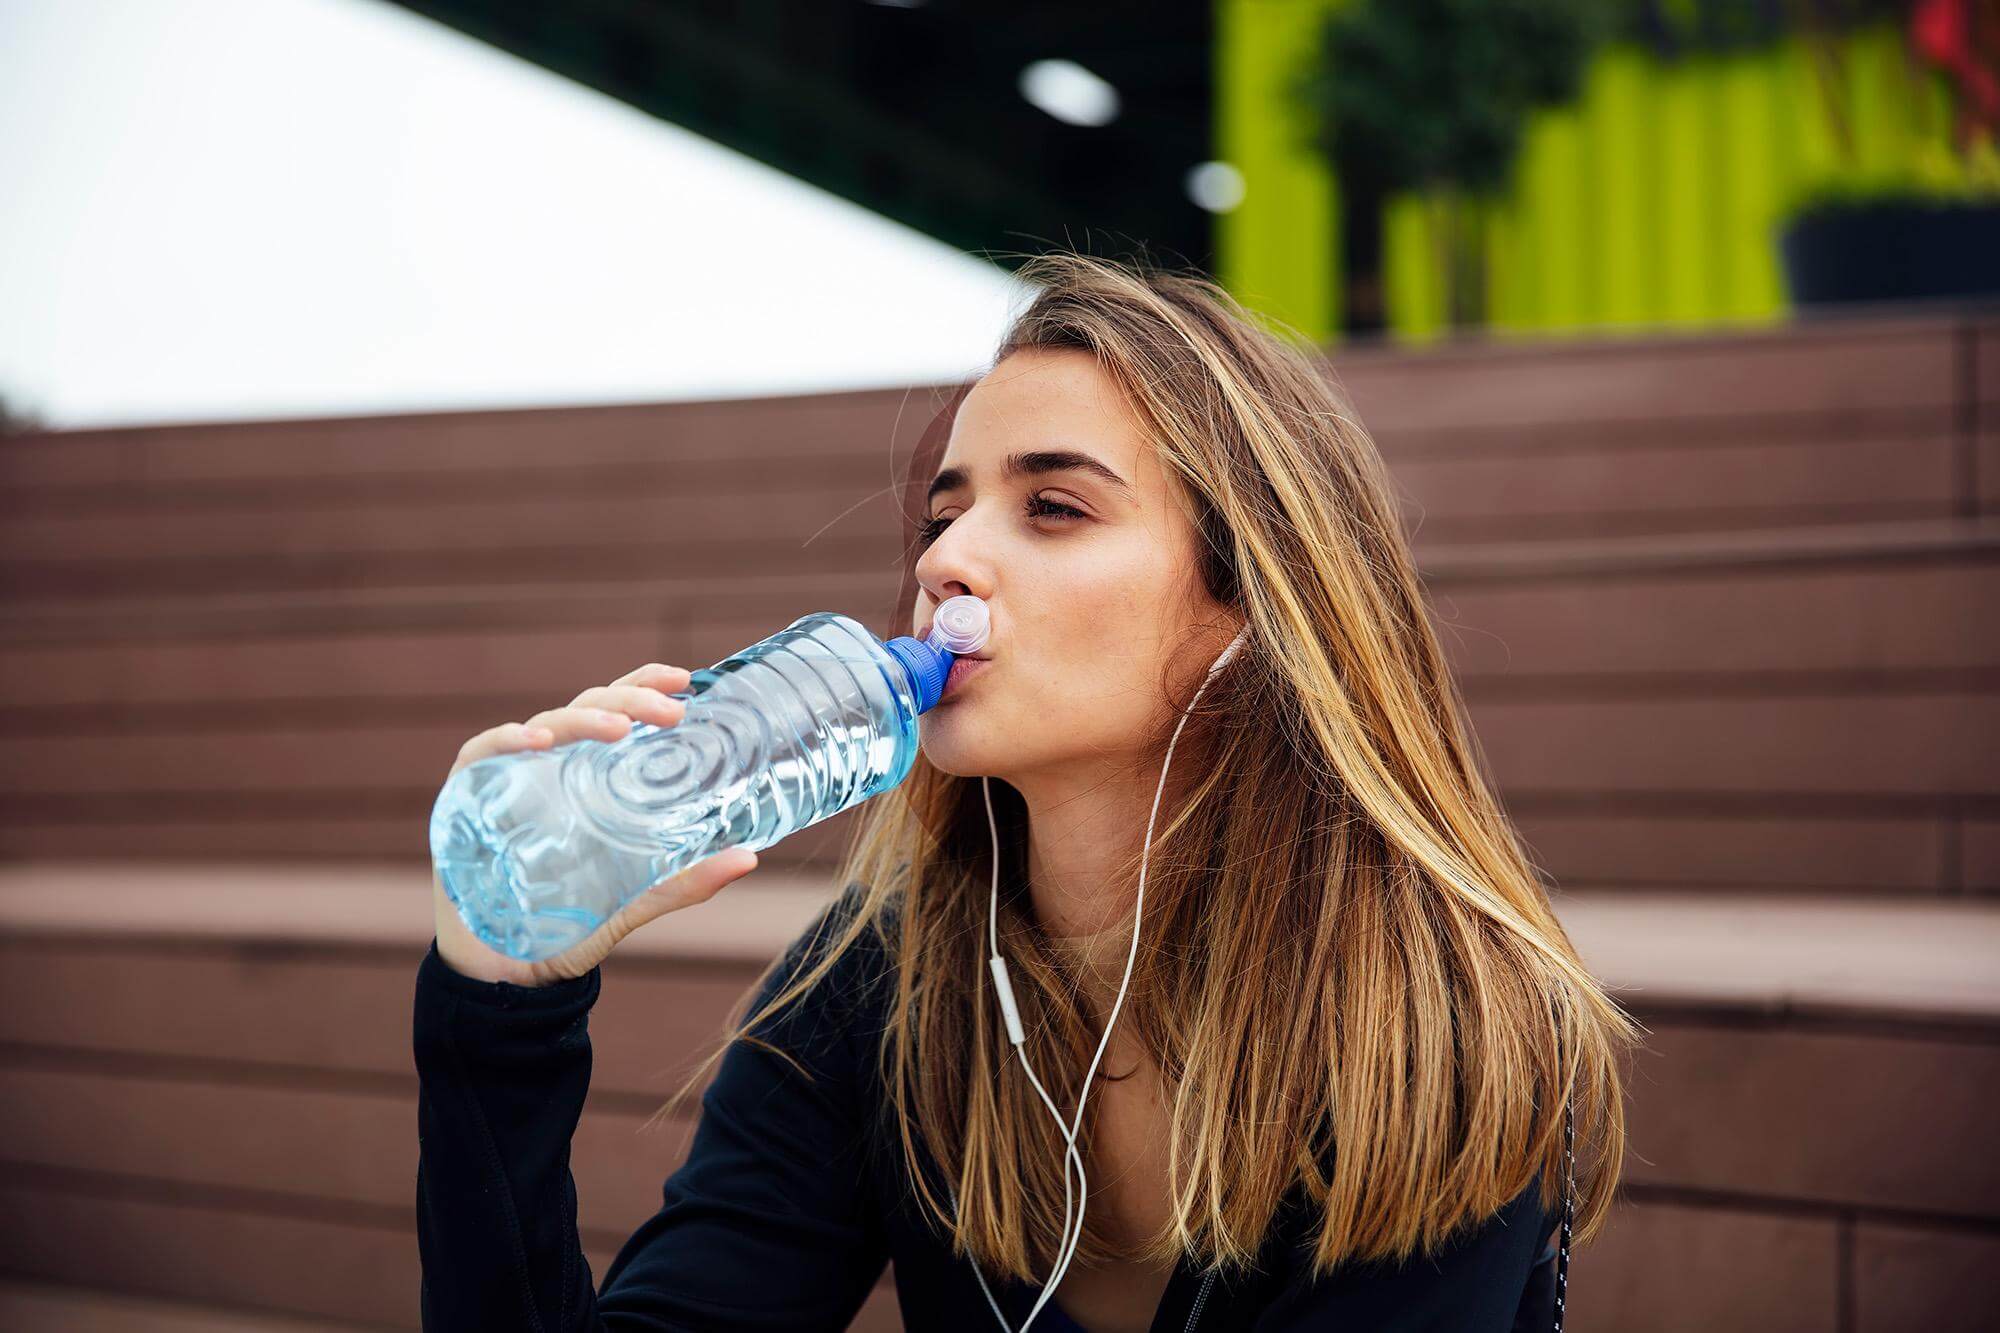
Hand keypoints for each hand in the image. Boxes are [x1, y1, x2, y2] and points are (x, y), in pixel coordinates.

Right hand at [431, 661, 759, 986]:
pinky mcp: (468, 798)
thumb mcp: (638, 900)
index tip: (685, 678)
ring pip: (545, 724)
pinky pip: (482, 753)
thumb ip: (687, 880)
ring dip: (584, 719)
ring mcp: (510, 778)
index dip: (645, 684)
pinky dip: (509, 738)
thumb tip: (750, 858)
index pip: (617, 711)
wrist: (510, 972)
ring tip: (621, 729)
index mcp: (591, 776)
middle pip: (589, 709)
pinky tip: (539, 741)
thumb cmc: (571, 924)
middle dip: (631, 700)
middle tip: (671, 711)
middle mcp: (552, 767)